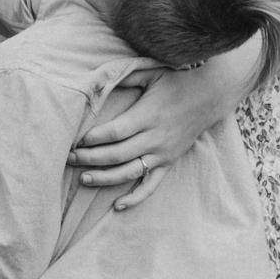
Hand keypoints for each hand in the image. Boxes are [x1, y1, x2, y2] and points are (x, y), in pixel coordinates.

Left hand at [70, 42, 255, 209]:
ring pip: (130, 172)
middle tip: (69, 159)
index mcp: (148, 116)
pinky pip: (151, 185)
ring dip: (105, 178)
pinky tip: (117, 205)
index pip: (115, 133)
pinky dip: (135, 198)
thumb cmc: (177, 82)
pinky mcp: (169, 162)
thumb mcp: (152, 72)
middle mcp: (154, 137)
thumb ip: (127, 76)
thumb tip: (99, 79)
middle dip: (90, 158)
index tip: (76, 140)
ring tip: (83, 179)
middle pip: (117, 154)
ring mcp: (162, 153)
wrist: (211, 95)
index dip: (94, 139)